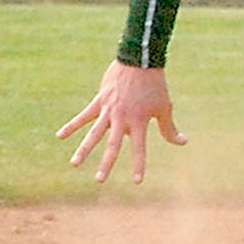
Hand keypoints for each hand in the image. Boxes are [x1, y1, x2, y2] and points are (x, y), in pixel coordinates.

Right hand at [56, 60, 186, 182]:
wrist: (141, 62)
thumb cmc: (156, 86)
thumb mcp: (165, 107)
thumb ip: (169, 128)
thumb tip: (183, 143)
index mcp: (139, 121)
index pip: (139, 148)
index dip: (139, 164)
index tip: (137, 181)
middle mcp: (123, 118)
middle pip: (113, 145)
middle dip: (106, 163)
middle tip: (99, 181)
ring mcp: (109, 110)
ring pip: (94, 133)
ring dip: (83, 149)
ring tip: (74, 164)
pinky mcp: (100, 101)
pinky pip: (83, 116)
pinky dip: (71, 126)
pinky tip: (59, 136)